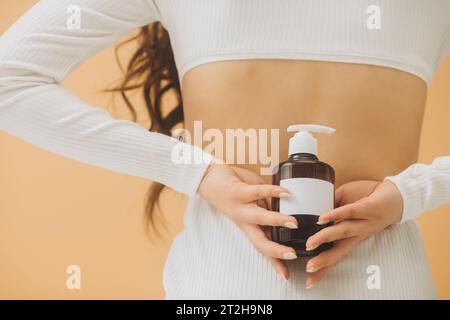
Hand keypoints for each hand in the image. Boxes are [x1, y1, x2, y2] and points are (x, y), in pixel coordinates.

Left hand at [197, 159, 298, 279]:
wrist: (208, 177)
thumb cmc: (233, 189)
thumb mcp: (253, 202)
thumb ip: (266, 206)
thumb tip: (282, 208)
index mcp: (248, 225)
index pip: (262, 247)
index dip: (274, 262)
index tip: (286, 275)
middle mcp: (243, 220)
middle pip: (259, 241)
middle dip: (276, 250)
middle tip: (293, 255)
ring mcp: (240, 207)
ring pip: (258, 218)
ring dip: (277, 221)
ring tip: (293, 223)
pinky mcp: (239, 192)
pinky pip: (258, 192)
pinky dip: (273, 192)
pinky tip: (286, 193)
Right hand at [304, 179, 402, 288]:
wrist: (396, 193)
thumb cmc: (369, 200)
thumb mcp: (346, 205)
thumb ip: (332, 208)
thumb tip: (314, 213)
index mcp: (352, 236)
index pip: (335, 253)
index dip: (323, 266)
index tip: (310, 278)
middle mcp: (358, 233)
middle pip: (339, 250)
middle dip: (324, 261)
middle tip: (309, 268)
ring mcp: (364, 222)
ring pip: (343, 232)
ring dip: (325, 238)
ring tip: (310, 244)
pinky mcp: (369, 208)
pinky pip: (350, 212)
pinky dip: (336, 215)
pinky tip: (322, 219)